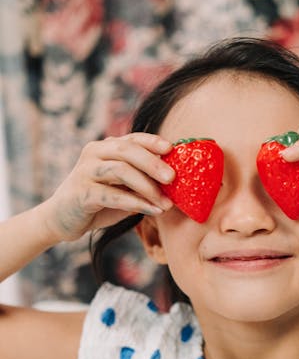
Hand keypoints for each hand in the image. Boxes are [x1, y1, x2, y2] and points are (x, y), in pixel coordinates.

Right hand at [41, 133, 174, 241]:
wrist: (62, 220)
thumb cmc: (99, 201)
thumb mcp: (124, 189)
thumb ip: (143, 181)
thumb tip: (175, 184)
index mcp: (105, 148)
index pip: (132, 139)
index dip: (152, 141)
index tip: (171, 149)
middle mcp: (94, 154)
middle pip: (127, 151)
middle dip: (152, 163)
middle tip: (172, 178)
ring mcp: (85, 172)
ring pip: (120, 171)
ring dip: (147, 187)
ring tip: (166, 203)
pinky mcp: (81, 193)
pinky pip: (112, 195)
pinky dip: (135, 203)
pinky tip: (152, 211)